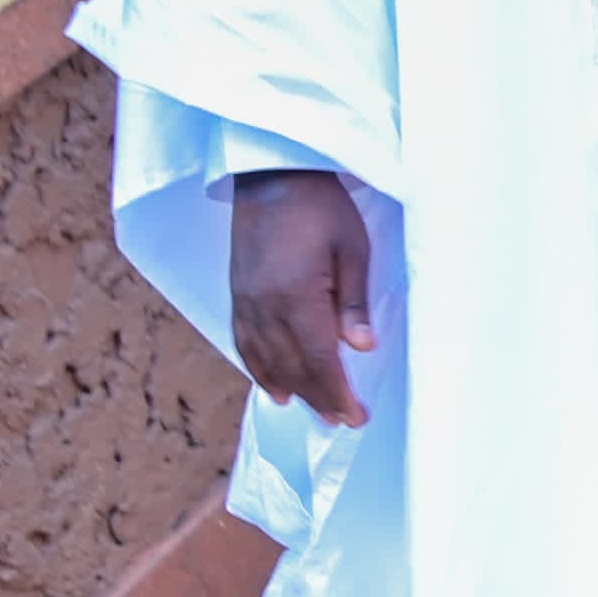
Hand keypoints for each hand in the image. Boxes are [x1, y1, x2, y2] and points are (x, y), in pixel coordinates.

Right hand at [231, 169, 375, 426]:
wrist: (270, 174)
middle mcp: (264, 307)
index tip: (354, 416)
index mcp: (296, 297)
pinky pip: (244, 342)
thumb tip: (360, 348)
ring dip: (290, 389)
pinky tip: (272, 386)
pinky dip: (258, 369)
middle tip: (342, 422)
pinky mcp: (237, 292)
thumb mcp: (352, 249)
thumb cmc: (321, 207)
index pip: (318, 361)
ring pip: (266, 360)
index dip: (336, 393)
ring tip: (313, 411)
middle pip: (292, 367)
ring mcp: (246, 301)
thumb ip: (354, 302)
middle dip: (319, 398)